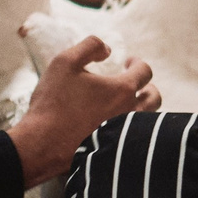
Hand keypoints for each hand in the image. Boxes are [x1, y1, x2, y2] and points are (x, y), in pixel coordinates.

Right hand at [7, 35, 159, 186]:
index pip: (145, 71)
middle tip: (134, 83)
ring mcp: (124, 134)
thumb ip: (90, 47)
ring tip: (128, 102)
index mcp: (122, 89)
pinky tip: (116, 123)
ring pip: (147, 120)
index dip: (137, 63)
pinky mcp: (116, 151)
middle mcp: (130, 112)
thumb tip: (108, 50)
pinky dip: (130, 127)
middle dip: (146, 86)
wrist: (43, 144)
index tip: (129, 62)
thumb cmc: (53, 102)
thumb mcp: (65, 62)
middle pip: (153, 97)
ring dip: (142, 107)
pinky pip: (132, 136)